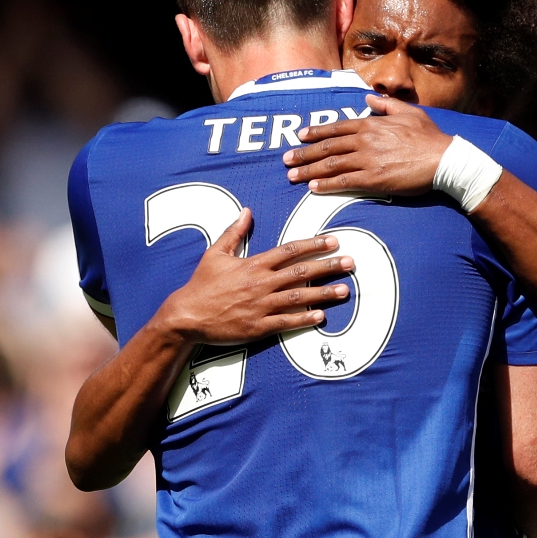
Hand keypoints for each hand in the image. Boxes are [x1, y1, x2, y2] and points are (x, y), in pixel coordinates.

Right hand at [159, 208, 352, 345]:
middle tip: (350, 262)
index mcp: (253, 264)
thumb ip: (234, 232)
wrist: (186, 316)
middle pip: (301, 272)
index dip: (313, 245)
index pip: (290, 251)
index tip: (332, 241)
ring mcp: (261, 306)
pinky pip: (286, 321)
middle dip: (327, 266)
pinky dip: (304, 318)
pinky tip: (321, 316)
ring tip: (344, 290)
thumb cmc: (201, 284)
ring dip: (323, 293)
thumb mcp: (215, 253)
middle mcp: (261, 284)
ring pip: (298, 297)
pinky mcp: (258, 326)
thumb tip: (247, 211)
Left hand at [282, 94, 451, 194]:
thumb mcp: (408, 112)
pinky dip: (326, 185)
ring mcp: (368, 160)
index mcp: (371, 124)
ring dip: (308, 170)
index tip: (300, 136)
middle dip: (304, 153)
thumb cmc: (429, 137)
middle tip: (286, 159)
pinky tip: (313, 188)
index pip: (336, 128)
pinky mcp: (373, 180)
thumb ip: (385, 105)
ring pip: (330, 165)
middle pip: (327, 147)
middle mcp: (365, 140)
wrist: (444, 159)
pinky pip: (344, 182)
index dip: (316, 133)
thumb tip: (369, 99)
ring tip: (292, 176)